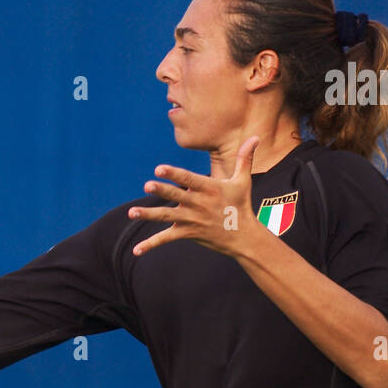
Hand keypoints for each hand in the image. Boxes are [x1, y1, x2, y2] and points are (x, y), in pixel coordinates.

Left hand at [128, 136, 260, 258]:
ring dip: (149, 215)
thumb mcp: (243, 181)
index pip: (189, 179)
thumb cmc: (241, 205)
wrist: (244, 237)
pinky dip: (151, 244)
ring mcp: (192, 220)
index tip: (159, 168)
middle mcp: (198, 204)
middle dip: (162, 191)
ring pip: (167, 216)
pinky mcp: (188, 233)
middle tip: (147, 185)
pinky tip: (136, 250)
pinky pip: (166, 239)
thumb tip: (256, 137)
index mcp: (209, 189)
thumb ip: (245, 158)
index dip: (174, 174)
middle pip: (177, 196)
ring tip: (132, 213)